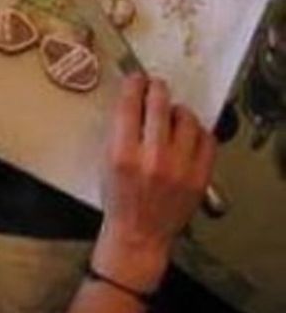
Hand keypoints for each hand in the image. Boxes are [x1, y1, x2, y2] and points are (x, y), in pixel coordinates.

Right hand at [93, 75, 216, 292]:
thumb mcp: (105, 161)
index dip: (134, 84)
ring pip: (186, 118)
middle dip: (156, 88)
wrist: (139, 233)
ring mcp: (179, 168)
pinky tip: (187, 133)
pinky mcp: (199, 177)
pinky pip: (206, 139)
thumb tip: (132, 99)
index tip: (136, 79)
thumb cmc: (119, 199)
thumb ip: (118, 131)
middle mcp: (152, 158)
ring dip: (177, 110)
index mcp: (122, 154)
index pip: (129, 104)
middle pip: (159, 103)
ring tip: (172, 114)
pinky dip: (197, 131)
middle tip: (155, 87)